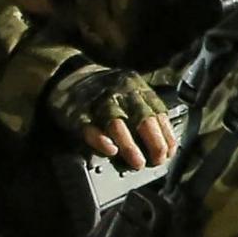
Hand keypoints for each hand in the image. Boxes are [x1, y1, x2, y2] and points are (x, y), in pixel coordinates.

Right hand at [49, 64, 174, 171]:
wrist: (68, 74)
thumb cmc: (104, 90)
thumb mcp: (130, 92)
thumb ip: (145, 111)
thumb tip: (164, 143)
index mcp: (137, 87)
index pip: (158, 112)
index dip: (166, 135)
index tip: (169, 153)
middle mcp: (120, 92)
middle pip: (142, 118)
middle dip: (154, 142)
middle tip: (157, 161)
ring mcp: (98, 101)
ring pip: (117, 124)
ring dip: (130, 145)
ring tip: (137, 162)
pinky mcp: (76, 112)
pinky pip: (89, 127)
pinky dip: (100, 140)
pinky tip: (110, 150)